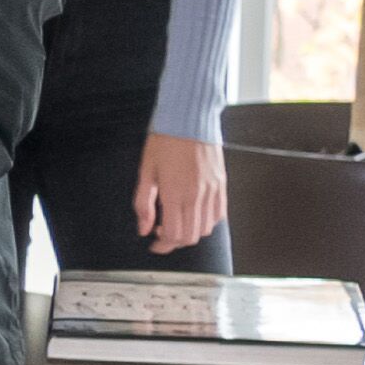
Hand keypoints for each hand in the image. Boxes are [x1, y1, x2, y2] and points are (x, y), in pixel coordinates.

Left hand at [133, 132, 226, 252]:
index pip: (172, 235)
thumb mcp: (146, 171)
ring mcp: (211, 191)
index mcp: (174, 193)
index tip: (155, 245)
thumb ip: (143, 203)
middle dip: (174, 242)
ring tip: (177, 222)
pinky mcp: (221, 184)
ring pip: (205, 229)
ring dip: (190, 232)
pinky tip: (194, 213)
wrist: (189, 119)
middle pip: (190, 236)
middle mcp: (196, 195)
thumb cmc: (166, 140)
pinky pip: (219, 214)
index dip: (162, 246)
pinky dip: (207, 221)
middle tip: (163, 235)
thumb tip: (143, 228)